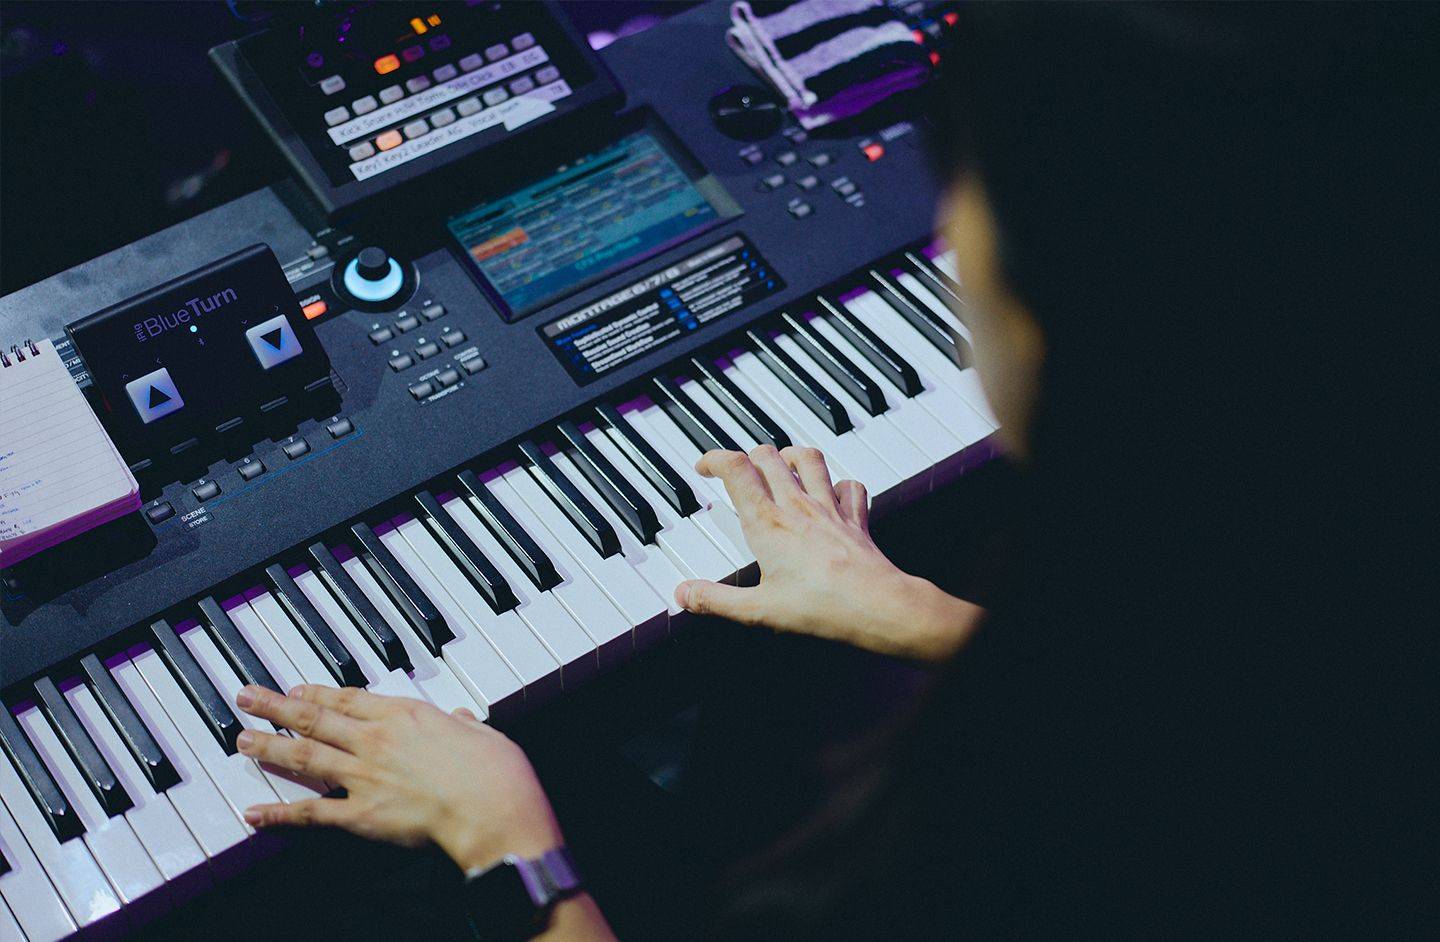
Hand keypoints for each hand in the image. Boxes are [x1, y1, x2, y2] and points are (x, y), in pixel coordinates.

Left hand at [234, 685, 559, 871]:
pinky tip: (255, 813)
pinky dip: (279, 814)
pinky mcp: (360, 814)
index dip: (318, 693)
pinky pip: (311, 812)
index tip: (296, 689)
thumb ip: (465, 726)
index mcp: (406, 715)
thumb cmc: (496, 773)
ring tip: (242, 741)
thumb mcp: (484, 733)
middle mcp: (377, 739)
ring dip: (269, 748)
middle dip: (276, 707)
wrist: (493, 809)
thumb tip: (461, 720)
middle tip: (247, 697)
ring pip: (305, 756)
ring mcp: (365, 775)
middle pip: (315, 718)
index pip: (350, 698)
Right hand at [676, 445, 979, 660]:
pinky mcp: (854, 518)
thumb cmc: (820, 607)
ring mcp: (829, 508)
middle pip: (768, 457)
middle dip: (747, 457)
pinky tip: (832, 491)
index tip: (704, 467)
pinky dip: (838, 482)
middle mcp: (797, 507)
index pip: (736, 470)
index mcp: (767, 524)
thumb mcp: (757, 611)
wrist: (876, 606)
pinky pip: (849, 485)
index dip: (715, 460)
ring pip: (809, 458)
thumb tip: (684, 595)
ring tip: (779, 463)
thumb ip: (716, 601)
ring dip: (790, 455)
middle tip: (736, 471)